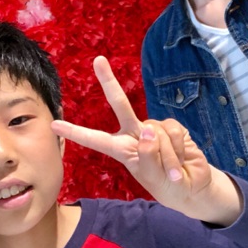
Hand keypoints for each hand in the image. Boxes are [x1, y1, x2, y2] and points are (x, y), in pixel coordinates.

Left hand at [50, 57, 241, 225]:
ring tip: (172, 172)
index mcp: (122, 150)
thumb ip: (149, 156)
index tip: (54, 124)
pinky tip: (182, 160)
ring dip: (167, 156)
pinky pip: (172, 131)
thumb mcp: (155, 180)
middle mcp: (135, 134)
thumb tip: (148, 127)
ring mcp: (154, 128)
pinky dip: (178, 149)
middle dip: (109, 81)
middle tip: (98, 60)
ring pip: (155, 131)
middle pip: (119, 104)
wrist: (194, 186)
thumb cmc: (169, 187)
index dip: (75, 132)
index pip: (95, 139)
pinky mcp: (173, 127)